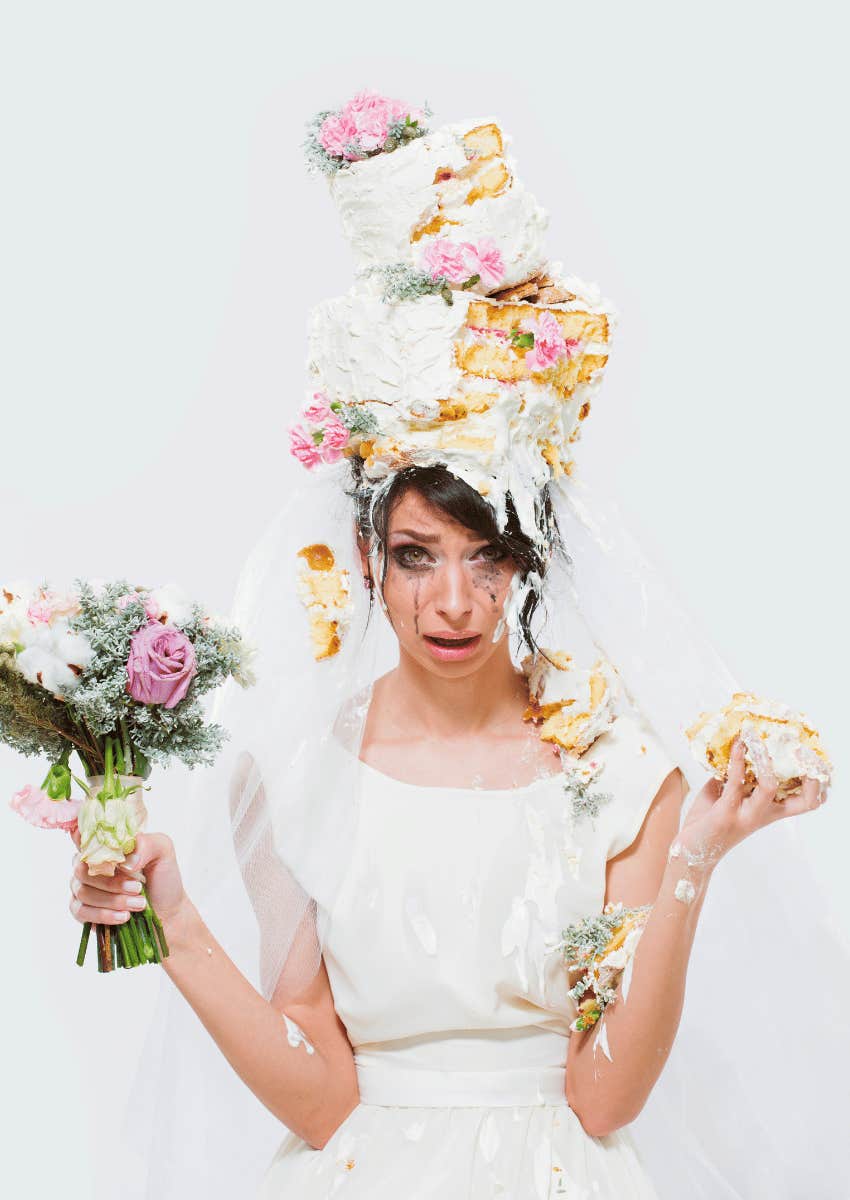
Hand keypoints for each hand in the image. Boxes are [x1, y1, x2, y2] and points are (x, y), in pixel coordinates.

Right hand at [68, 827, 187, 927]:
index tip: (104, 852)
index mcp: (105, 845)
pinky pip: (81, 912)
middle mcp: (90, 865)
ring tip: (139, 904)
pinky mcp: (83, 911)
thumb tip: (127, 861)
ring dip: (113, 900)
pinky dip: (104, 915)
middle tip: (137, 888)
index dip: (84, 840)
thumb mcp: (163, 852)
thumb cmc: (162, 879)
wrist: (167, 912)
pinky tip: (123, 916)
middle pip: (81, 869)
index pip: (82, 835)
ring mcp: (84, 888)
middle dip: (111, 882)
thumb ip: (146, 844)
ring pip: (83, 892)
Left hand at [673, 737, 826, 870]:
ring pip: (770, 787)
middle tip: (805, 751)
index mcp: (769, 812)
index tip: (817, 761)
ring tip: (759, 740)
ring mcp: (746, 814)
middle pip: (806, 800)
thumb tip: (732, 749)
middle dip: (813, 777)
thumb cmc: (708, 824)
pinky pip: (735, 783)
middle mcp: (764, 814)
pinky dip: (737, 762)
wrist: (690, 852)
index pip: (807, 802)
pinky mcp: (726, 812)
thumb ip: (732, 777)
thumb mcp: (725, 797)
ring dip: (766, 760)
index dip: (820, 785)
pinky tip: (737, 746)